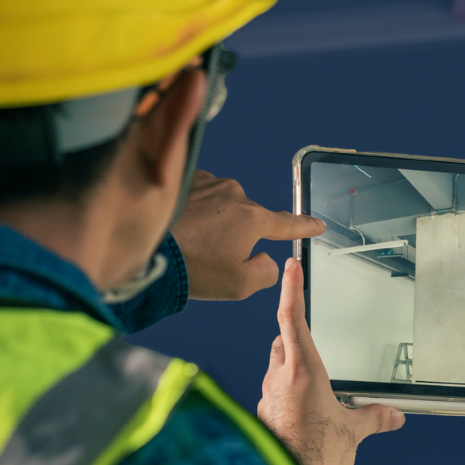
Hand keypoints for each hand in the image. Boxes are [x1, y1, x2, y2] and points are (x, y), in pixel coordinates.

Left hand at [171, 170, 325, 300]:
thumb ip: (266, 272)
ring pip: (223, 206)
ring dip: (214, 222)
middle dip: (236, 236)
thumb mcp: (239, 285)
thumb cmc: (191, 268)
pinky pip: (202, 196)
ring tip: (191, 243)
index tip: (318, 225)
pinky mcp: (188, 179)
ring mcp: (210, 183)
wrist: (147, 247)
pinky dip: (196, 210)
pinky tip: (182, 226)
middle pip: (248, 218)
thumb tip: (265, 259)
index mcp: (253, 219)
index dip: (305, 226)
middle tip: (210, 258)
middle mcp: (235, 195)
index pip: (287, 224)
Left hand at [257, 258, 403, 464]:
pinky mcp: (264, 416)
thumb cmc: (315, 455)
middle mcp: (280, 379)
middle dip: (291, 333)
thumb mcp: (352, 433)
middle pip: (280, 341)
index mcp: (303, 372)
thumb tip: (392, 416)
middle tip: (302, 329)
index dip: (291, 289)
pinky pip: (273, 394)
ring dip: (287, 365)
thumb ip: (372, 419)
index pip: (292, 318)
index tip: (290, 267)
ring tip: (308, 377)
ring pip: (274, 367)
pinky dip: (285, 393)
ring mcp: (268, 397)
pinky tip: (299, 408)